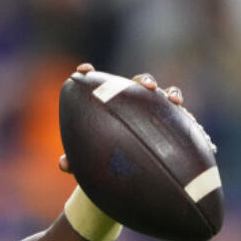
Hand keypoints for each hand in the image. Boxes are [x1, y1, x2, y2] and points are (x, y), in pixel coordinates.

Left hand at [59, 63, 184, 172]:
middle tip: (116, 81)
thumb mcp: (93, 162)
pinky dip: (174, 97)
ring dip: (150, 83)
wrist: (138, 170)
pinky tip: (176, 104)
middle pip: (124, 83)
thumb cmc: (110, 161)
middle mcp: (125, 101)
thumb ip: (77, 161)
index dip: (87, 74)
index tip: (83, 71)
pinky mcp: (166, 113)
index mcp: (103, 106)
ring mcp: (146, 105)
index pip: (93, 84)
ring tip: (152, 89)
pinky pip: (171, 102)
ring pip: (149, 88)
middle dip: (118, 76)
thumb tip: (63, 165)